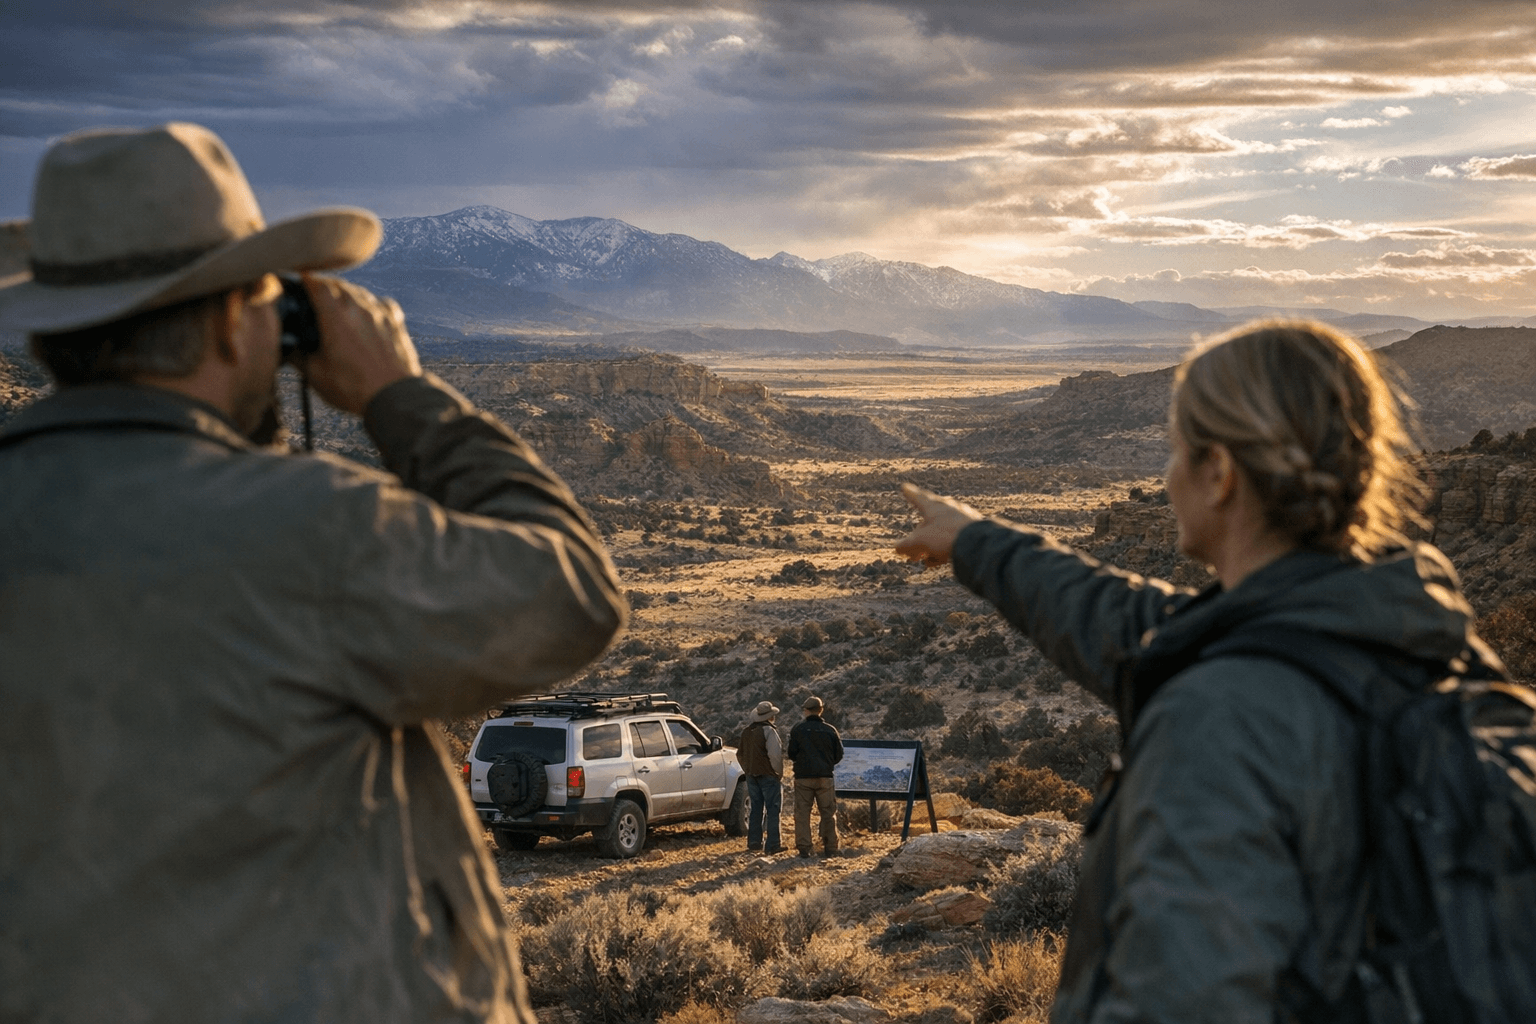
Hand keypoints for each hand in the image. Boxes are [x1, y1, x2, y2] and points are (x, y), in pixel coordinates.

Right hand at [298, 275, 420, 414]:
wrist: (394, 397)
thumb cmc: (353, 388)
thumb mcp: (316, 375)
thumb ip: (298, 357)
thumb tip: (286, 348)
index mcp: (335, 317)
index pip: (316, 285)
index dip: (305, 280)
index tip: (299, 280)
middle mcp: (358, 309)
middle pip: (337, 285)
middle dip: (324, 285)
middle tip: (315, 293)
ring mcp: (379, 313)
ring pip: (359, 292)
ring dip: (346, 292)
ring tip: (338, 301)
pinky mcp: (396, 322)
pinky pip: (381, 302)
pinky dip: (370, 303)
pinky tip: (367, 312)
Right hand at [895, 483, 983, 567]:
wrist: (978, 543)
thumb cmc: (946, 536)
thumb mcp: (920, 542)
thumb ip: (907, 545)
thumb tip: (897, 548)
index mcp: (934, 506)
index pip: (918, 497)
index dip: (910, 494)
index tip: (905, 487)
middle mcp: (949, 508)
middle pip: (929, 520)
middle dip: (919, 536)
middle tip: (911, 550)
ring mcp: (962, 519)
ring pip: (941, 531)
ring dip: (930, 545)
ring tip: (924, 559)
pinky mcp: (972, 531)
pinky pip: (953, 538)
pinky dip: (942, 548)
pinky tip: (937, 560)